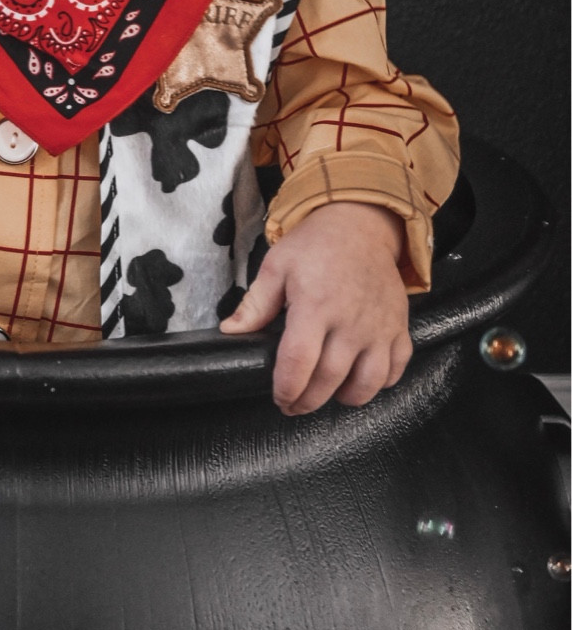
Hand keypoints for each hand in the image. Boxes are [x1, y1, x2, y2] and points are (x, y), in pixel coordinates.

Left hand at [219, 202, 411, 415]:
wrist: (360, 225)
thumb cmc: (314, 246)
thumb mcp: (276, 267)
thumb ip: (254, 305)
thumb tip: (230, 332)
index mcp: (315, 305)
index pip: (299, 361)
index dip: (287, 388)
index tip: (279, 398)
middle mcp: (350, 321)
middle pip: (330, 379)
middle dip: (307, 401)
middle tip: (293, 404)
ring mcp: (379, 326)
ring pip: (368, 382)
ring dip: (346, 398)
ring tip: (327, 394)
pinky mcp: (399, 326)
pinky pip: (397, 367)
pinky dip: (381, 383)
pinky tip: (361, 379)